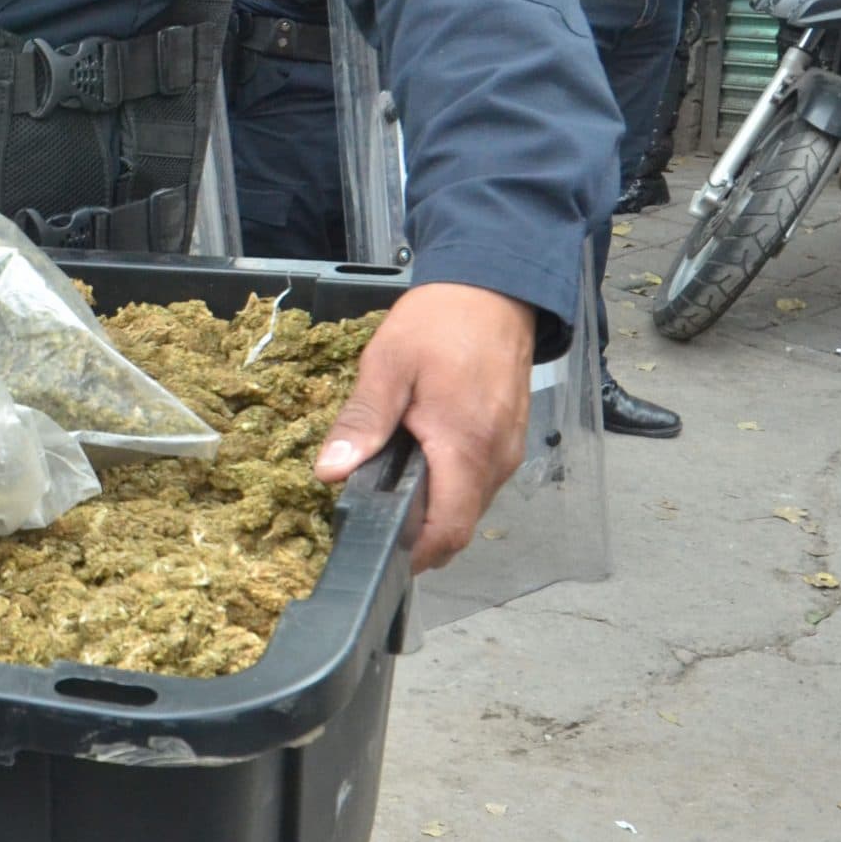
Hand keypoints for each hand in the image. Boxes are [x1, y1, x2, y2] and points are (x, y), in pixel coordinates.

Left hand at [312, 282, 534, 570]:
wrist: (493, 288)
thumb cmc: (440, 323)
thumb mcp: (388, 365)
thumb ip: (362, 421)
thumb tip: (331, 473)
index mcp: (465, 446)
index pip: (447, 531)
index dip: (413, 553)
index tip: (376, 550)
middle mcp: (496, 460)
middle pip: (458, 526)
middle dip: (417, 533)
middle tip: (370, 517)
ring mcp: (509, 451)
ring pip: (470, 506)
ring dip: (434, 508)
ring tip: (390, 487)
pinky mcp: (510, 440)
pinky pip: (479, 482)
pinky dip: (450, 486)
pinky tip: (419, 464)